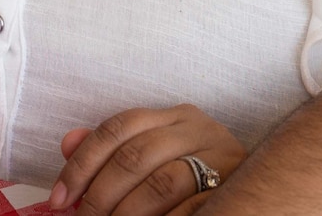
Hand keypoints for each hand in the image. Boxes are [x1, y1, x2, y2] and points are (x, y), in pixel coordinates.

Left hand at [48, 105, 245, 215]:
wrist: (263, 184)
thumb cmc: (196, 172)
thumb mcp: (155, 153)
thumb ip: (111, 150)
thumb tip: (68, 142)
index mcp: (174, 116)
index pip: (118, 127)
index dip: (82, 163)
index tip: (58, 198)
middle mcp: (198, 129)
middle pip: (135, 156)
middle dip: (99, 195)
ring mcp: (220, 157)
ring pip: (161, 182)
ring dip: (126, 213)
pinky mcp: (233, 185)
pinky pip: (192, 206)